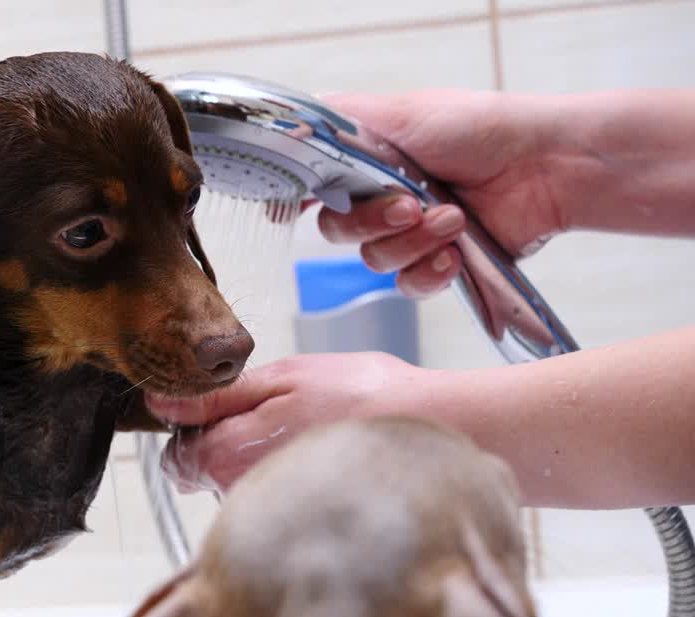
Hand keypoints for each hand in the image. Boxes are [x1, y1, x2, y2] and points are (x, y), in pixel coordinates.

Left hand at [145, 353, 430, 491]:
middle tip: (279, 414)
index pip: (175, 459)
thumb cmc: (366, 399)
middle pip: (205, 475)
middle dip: (228, 443)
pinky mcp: (301, 525)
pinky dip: (291, 476)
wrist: (441, 433)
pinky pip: (277, 499)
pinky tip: (324, 456)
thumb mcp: (281, 379)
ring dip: (262, 458)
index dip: (196, 427)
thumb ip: (215, 398)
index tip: (229, 408)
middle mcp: (241, 499)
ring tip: (310, 432)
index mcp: (225, 460)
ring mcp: (272, 517)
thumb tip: (160, 403)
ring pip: (242, 487)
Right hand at [316, 90, 566, 297]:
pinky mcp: (439, 263)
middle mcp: (382, 198)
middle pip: (337, 232)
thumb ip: (342, 121)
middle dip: (371, 222)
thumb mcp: (403, 111)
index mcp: (368, 161)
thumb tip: (292, 126)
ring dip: (411, 242)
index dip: (301, 201)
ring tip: (452, 219)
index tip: (291, 211)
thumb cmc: (481, 128)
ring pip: (373, 260)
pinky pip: (408, 285)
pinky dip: (427, 272)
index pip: (315, 187)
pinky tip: (452, 254)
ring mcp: (410, 234)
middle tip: (409, 206)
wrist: (545, 167)